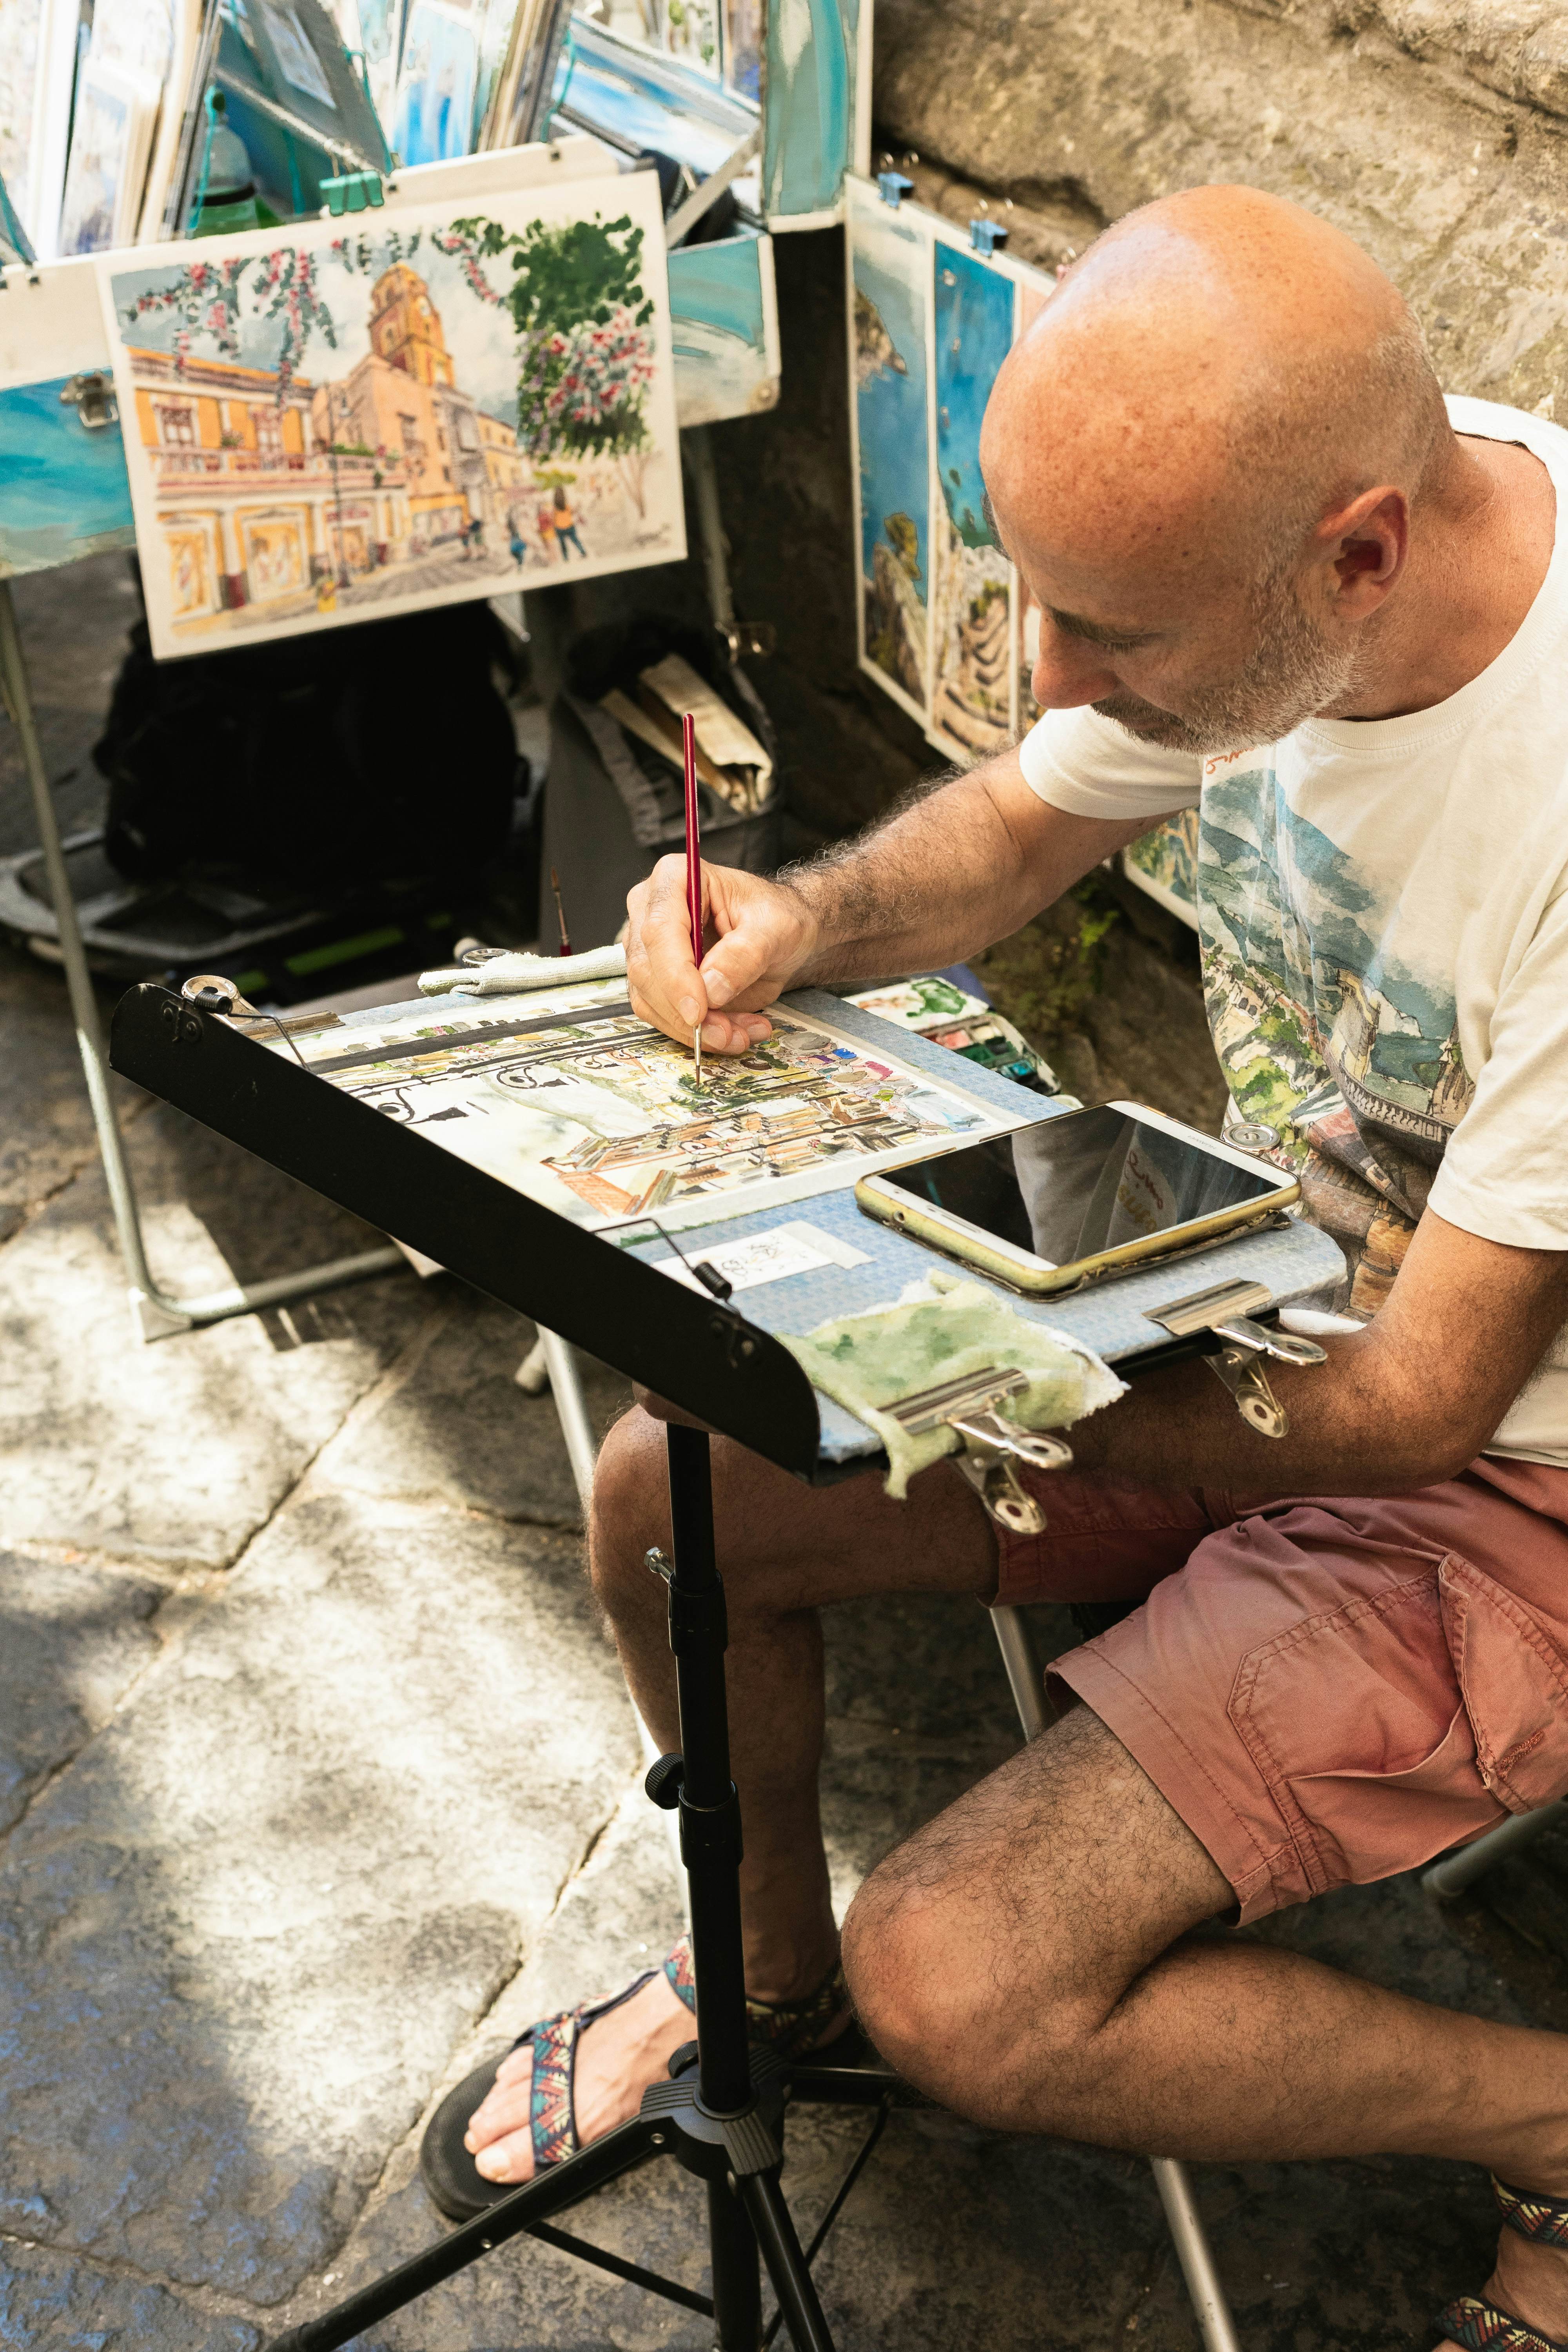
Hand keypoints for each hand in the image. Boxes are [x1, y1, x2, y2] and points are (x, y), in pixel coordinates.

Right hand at [625, 856, 819, 1052]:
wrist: (779, 933)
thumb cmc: (775, 917)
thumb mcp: (776, 929)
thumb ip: (745, 954)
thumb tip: (711, 989)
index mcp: (675, 877)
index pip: (660, 929)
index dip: (676, 975)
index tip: (700, 1011)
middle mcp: (650, 908)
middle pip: (647, 969)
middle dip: (687, 1012)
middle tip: (729, 1034)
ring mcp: (647, 946)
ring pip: (650, 999)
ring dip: (694, 1030)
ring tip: (741, 1034)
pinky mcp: (653, 978)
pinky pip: (662, 1015)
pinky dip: (695, 1034)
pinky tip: (731, 1032)